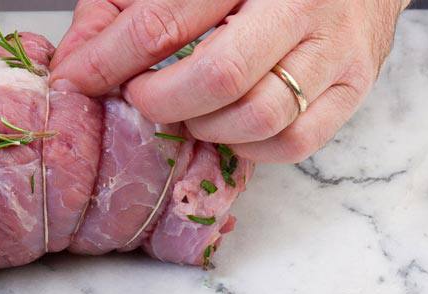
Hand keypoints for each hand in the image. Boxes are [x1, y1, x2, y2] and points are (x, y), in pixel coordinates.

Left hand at [51, 0, 409, 162]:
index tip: (76, 82)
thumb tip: (73, 64)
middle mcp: (294, 5)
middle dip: (161, 102)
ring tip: (189, 110)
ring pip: (259, 116)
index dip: (108, 61)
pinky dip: (249, 146)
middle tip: (141, 99)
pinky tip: (229, 125)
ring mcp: (331, 48)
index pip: (161, 22)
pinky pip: (294, 141)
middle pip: (217, 75)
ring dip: (205, 128)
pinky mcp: (354, 85)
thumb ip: (119, 10)